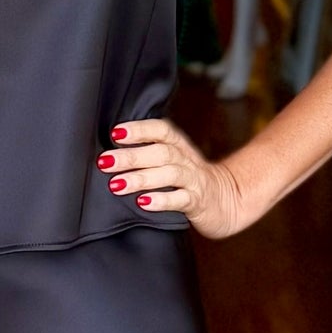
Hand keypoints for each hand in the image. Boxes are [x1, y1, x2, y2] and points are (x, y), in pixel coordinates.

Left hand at [95, 119, 250, 238]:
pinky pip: (181, 199)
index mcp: (178, 146)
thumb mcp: (171, 162)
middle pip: (161, 152)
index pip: (161, 130)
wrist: (226, 201)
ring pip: (170, 174)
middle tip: (105, 162)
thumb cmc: (186, 181)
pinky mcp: (198, 202)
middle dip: (131, 156)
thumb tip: (108, 155)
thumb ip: (147, 154)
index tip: (115, 133)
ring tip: (116, 184)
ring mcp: (194, 180)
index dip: (140, 129)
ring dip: (141, 178)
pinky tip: (143, 203)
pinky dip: (162, 200)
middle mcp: (186, 159)